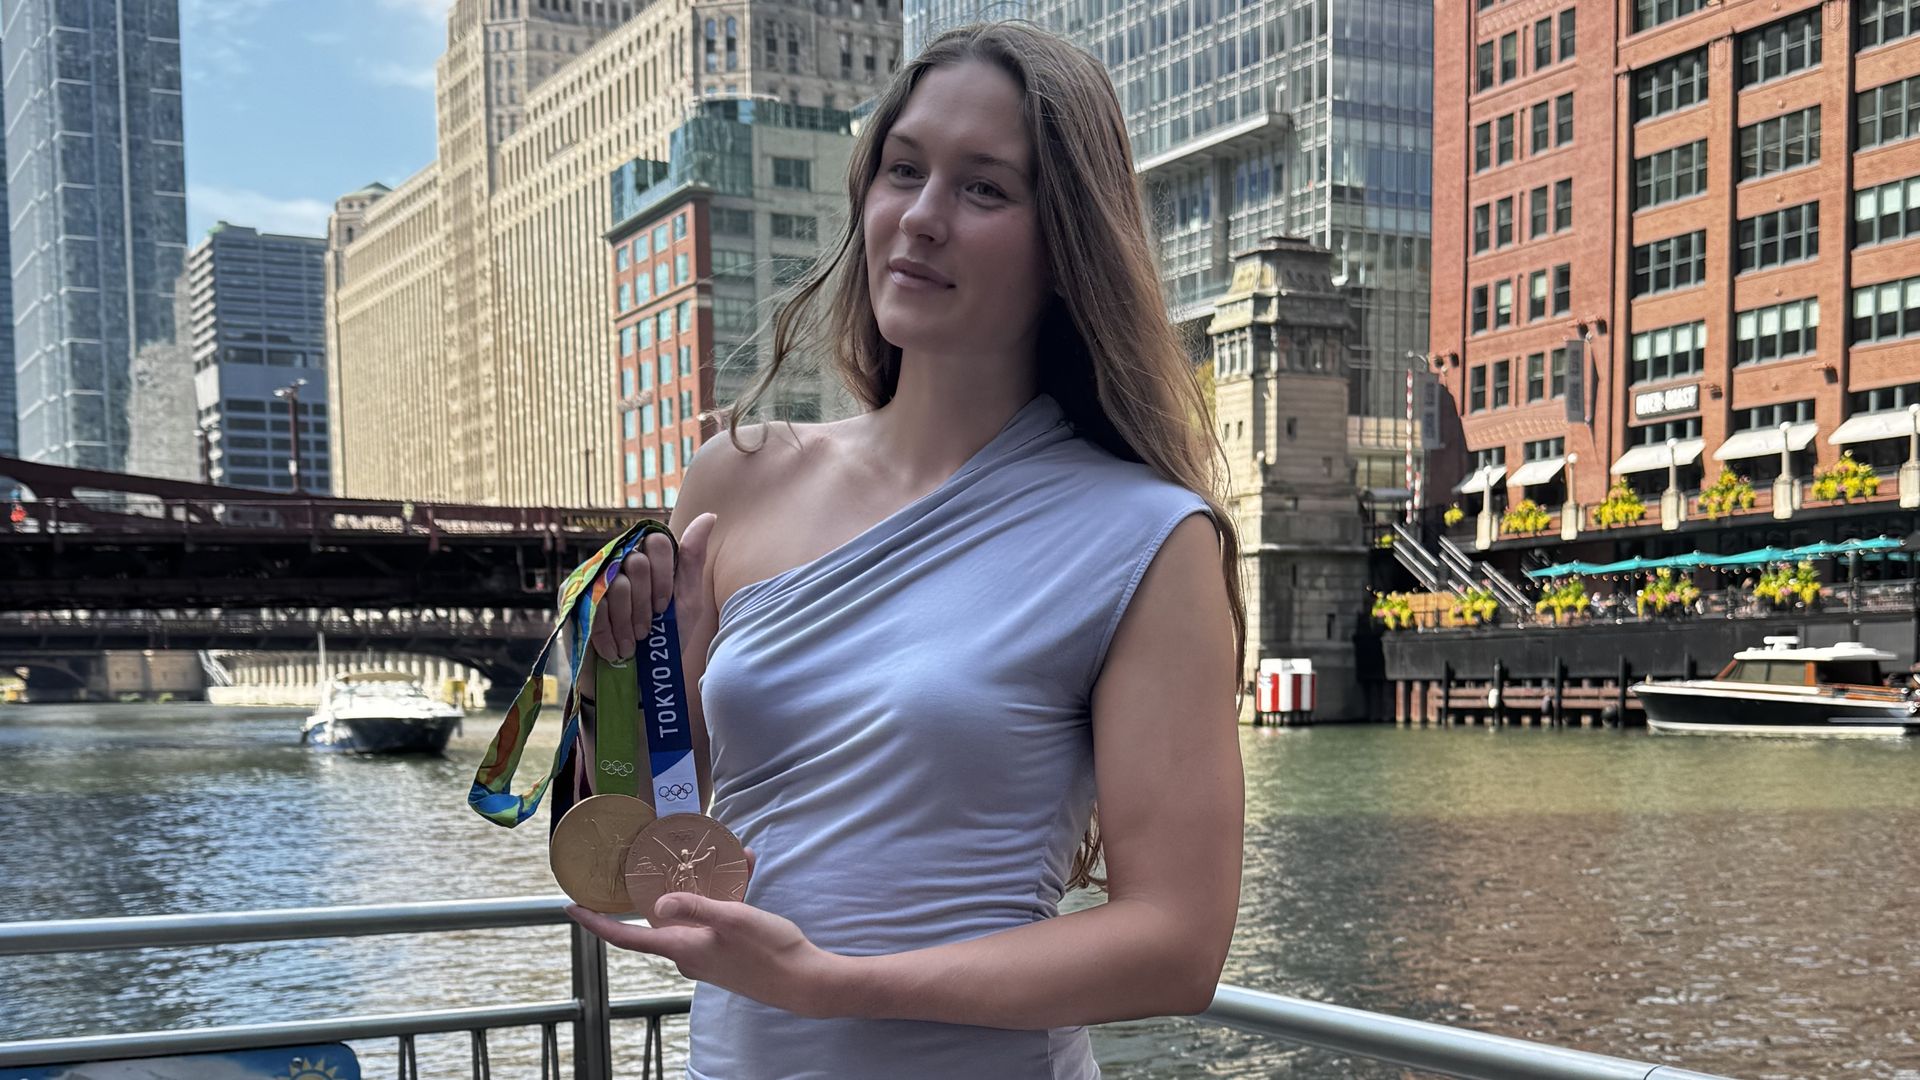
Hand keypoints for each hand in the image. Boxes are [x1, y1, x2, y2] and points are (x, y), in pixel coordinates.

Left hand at [566, 877, 846, 1019]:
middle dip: (656, 888)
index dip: (595, 922)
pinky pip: (715, 916)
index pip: (625, 937)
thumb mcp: (733, 920)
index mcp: (681, 948)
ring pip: (691, 912)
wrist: (804, 982)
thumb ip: (696, 907)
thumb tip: (660, 903)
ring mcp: (707, 954)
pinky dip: (725, 894)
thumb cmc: (769, 952)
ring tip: (720, 856)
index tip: (571, 907)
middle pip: (657, 919)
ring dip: (702, 885)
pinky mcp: (727, 950)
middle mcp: (688, 953)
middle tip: (647, 860)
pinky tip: (745, 868)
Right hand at [578, 513, 716, 697]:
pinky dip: (609, 633)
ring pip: (618, 586)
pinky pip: (595, 605)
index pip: (657, 541)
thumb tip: (709, 516)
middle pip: (637, 563)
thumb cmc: (663, 640)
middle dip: (646, 605)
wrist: (632, 682)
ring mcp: (591, 575)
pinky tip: (614, 649)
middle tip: (645, 630)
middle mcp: (616, 560)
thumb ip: (692, 560)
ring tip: (631, 643)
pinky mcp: (571, 596)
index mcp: (645, 558)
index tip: (664, 607)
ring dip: (628, 622)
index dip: (664, 576)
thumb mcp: (685, 602)